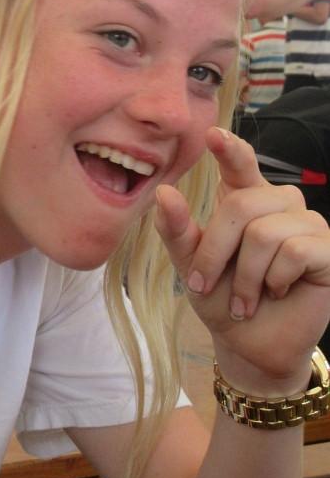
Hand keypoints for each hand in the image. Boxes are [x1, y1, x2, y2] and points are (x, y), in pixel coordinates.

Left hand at [156, 127, 329, 394]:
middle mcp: (278, 203)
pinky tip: (276, 293)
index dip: (229, 148)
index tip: (212, 134)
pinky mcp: (327, 250)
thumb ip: (178, 230)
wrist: (250, 343)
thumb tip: (164, 192)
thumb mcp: (191, 264)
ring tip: (243, 300)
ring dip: (246, 276)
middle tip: (204, 285)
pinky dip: (274, 280)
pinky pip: (294, 251)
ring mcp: (307, 224)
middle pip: (241, 207)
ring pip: (265, 233)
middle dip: (216, 252)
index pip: (240, 163)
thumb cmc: (220, 296)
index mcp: (245, 198)